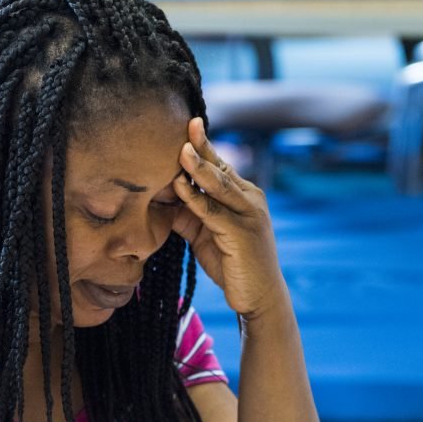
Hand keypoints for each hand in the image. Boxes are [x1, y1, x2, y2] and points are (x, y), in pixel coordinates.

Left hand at [171, 117, 287, 319]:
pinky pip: (214, 212)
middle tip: (188, 123)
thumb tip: (164, 197)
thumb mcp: (207, 235)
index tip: (188, 125)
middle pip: (222, 168)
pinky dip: (195, 199)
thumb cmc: (233, 265)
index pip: (221, 166)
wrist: (259, 298)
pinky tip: (179, 186)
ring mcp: (249, 216)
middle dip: (204, 146)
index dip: (204, 146)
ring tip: (181, 150)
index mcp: (244, 196)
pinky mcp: (242, 234)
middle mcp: (250, 200)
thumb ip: (190, 214)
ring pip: (219, 186)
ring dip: (199, 167)